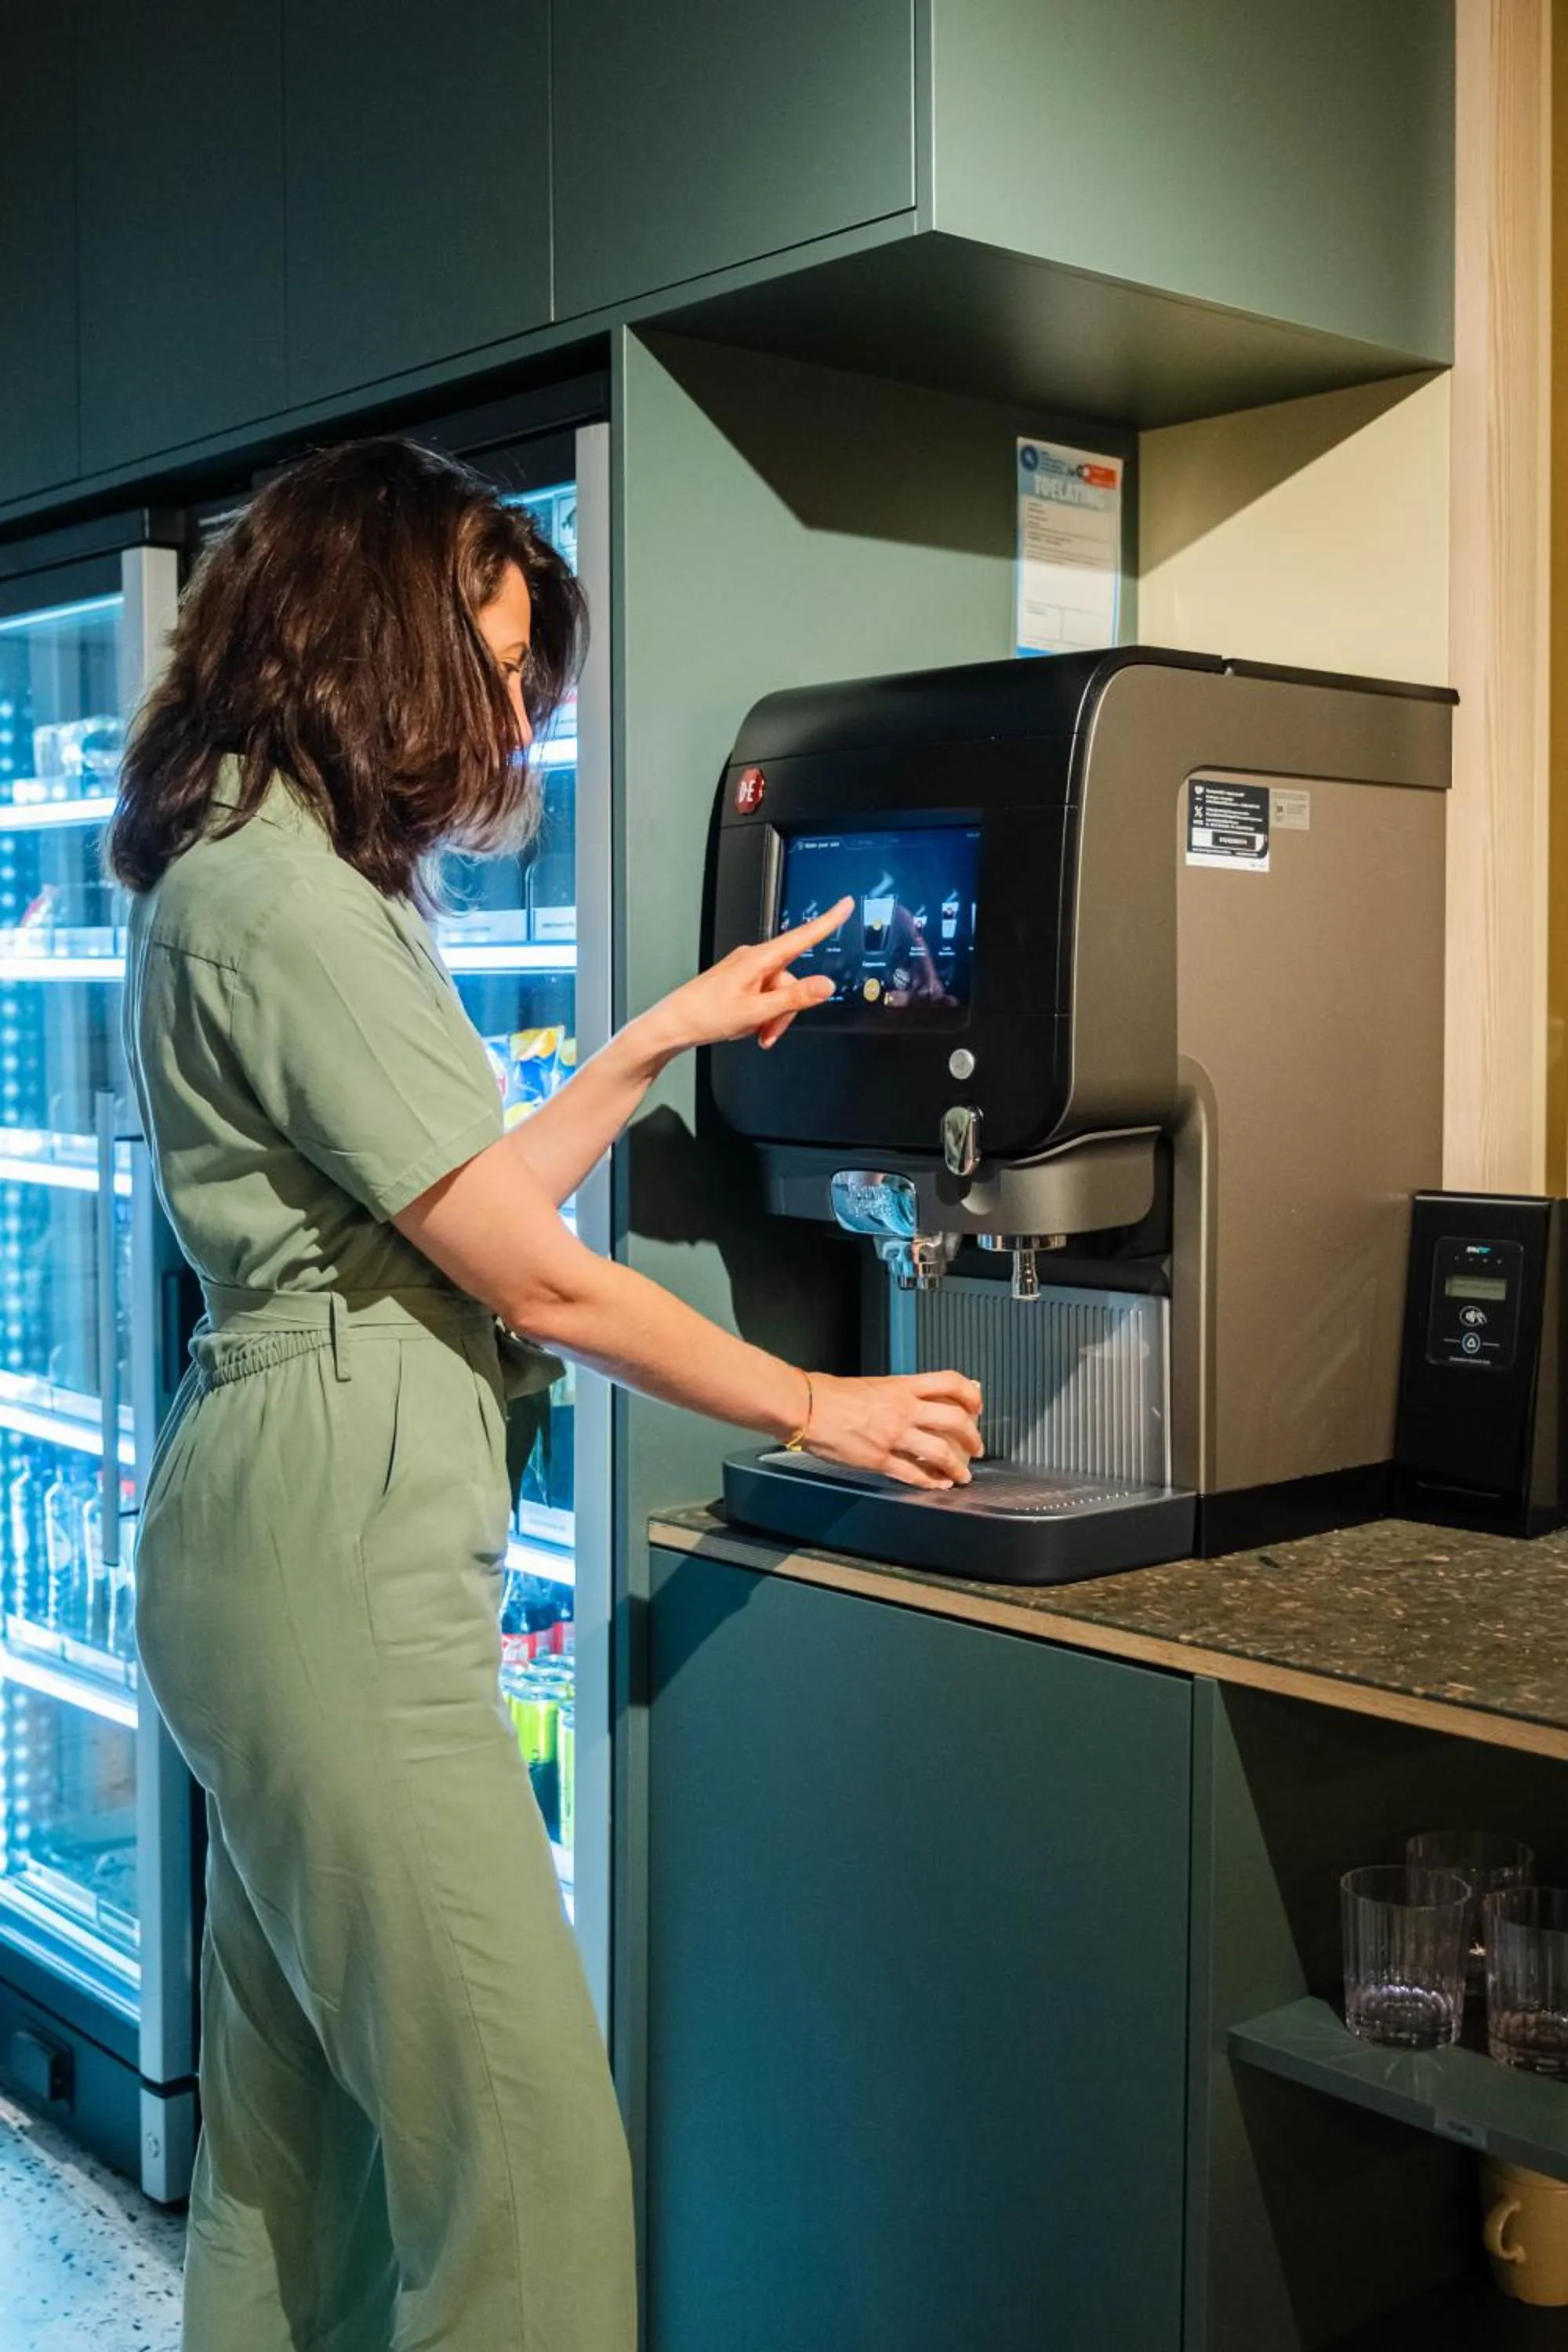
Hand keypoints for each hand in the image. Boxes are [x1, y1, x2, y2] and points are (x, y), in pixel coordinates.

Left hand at [632, 898, 853, 1066]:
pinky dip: (762, 1015)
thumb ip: (794, 998)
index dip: (828, 921)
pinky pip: (764, 996)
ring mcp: (746, 971)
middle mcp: (753, 959)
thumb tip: (825, 985)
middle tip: (769, 1031)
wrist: (673, 1025)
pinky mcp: (740, 982)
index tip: (845, 905)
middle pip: (792, 981)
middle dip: (786, 1010)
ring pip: (779, 993)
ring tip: (755, 1032)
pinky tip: (748, 1026)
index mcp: (758, 959)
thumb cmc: (704, 1015)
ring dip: (773, 1017)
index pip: (802, 937)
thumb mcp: (756, 1011)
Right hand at [802, 1369, 984, 1490]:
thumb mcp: (876, 1384)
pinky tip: (938, 1485)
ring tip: (963, 1476)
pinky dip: (931, 1482)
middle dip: (972, 1437)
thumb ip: (904, 1391)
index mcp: (902, 1387)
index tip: (978, 1405)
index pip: (950, 1382)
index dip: (971, 1394)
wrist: (807, 1407)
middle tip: (977, 1448)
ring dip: (957, 1467)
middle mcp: (904, 1410)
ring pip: (940, 1452)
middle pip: (954, 1419)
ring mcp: (893, 1436)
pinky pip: (913, 1474)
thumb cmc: (834, 1394)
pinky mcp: (879, 1460)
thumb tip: (927, 1394)